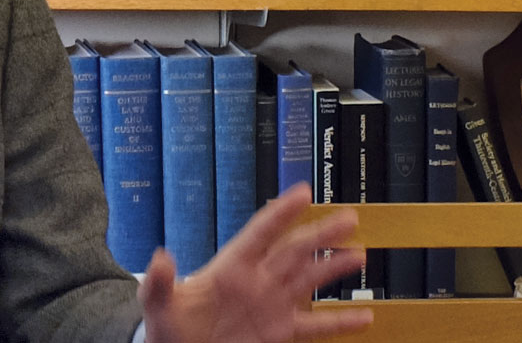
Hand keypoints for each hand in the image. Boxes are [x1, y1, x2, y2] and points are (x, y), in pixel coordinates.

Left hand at [137, 183, 371, 342]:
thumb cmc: (168, 327)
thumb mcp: (159, 305)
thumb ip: (160, 283)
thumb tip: (159, 259)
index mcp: (231, 267)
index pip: (261, 233)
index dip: (282, 212)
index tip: (303, 192)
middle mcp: (257, 281)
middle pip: (294, 251)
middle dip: (321, 234)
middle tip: (348, 216)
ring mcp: (270, 305)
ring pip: (308, 280)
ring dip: (333, 268)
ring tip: (359, 254)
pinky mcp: (278, 332)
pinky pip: (314, 325)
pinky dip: (339, 322)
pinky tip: (363, 317)